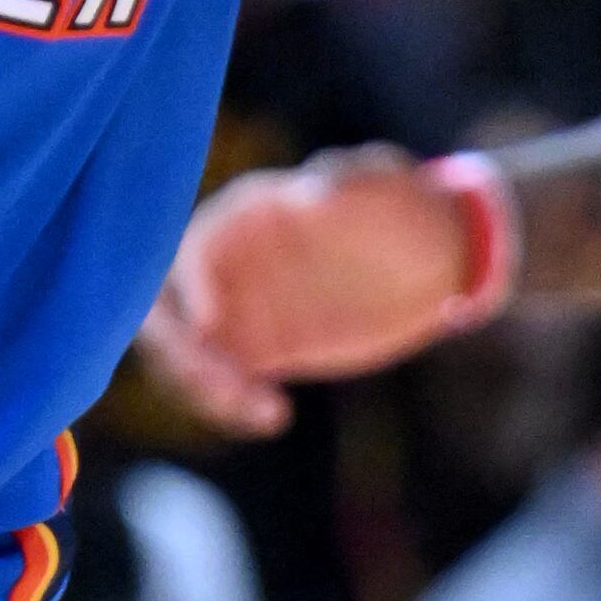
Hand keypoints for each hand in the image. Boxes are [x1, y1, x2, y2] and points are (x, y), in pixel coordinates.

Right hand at [142, 148, 485, 433]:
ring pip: (192, 354)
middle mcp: (228, 260)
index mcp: (246, 213)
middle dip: (181, 352)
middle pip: (172, 311)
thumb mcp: (380, 186)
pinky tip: (275, 416)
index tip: (210, 325)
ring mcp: (239, 306)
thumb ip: (343, 184)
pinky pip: (226, 380)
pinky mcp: (259, 347)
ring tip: (268, 412)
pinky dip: (236, 403)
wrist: (428, 256)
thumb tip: (307, 195)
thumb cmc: (401, 205)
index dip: (192, 285)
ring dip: (207, 389)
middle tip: (224, 390)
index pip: (194, 249)